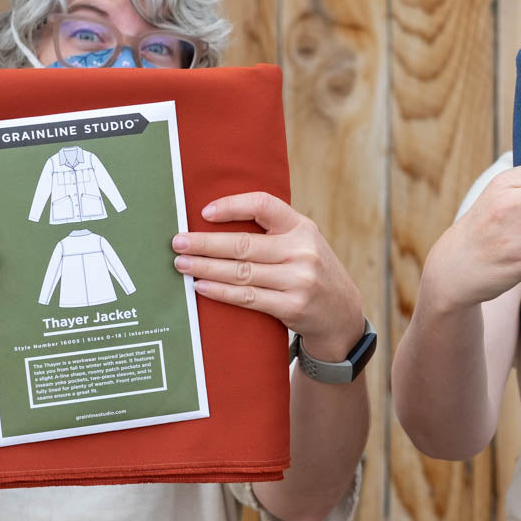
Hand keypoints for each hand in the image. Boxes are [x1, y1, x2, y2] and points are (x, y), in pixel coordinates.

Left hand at [171, 192, 364, 360]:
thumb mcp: (304, 242)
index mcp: (302, 227)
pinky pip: (248, 297)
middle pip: (244, 244)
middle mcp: (302, 251)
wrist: (343, 314)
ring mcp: (298, 280)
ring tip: (182, 265)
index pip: (263, 205)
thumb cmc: (312, 272)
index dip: (232, 206)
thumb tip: (217, 222)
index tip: (204, 213)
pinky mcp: (292, 306)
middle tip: (177, 243)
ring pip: (241, 272)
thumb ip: (273, 232)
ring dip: (206, 268)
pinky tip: (202, 286)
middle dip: (205, 243)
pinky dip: (221, 292)